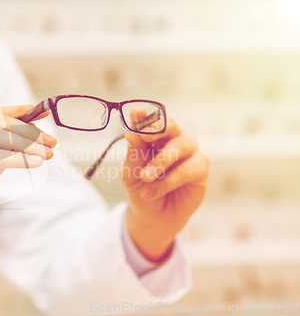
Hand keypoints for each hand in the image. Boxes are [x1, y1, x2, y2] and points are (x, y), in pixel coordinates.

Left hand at [121, 115, 208, 262]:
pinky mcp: (200, 169)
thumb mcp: (130, 171)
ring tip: (145, 177)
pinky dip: (168, 181)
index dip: (145, 117)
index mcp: (154, 136)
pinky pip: (187, 169)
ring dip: (161, 161)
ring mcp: (189, 152)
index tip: (136, 114)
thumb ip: (133, 152)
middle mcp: (173, 139)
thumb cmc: (141, 188)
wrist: (152, 216)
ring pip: (181, 146)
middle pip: (171, 125)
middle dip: (158, 129)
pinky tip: (151, 192)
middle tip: (145, 136)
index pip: (151, 120)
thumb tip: (130, 132)